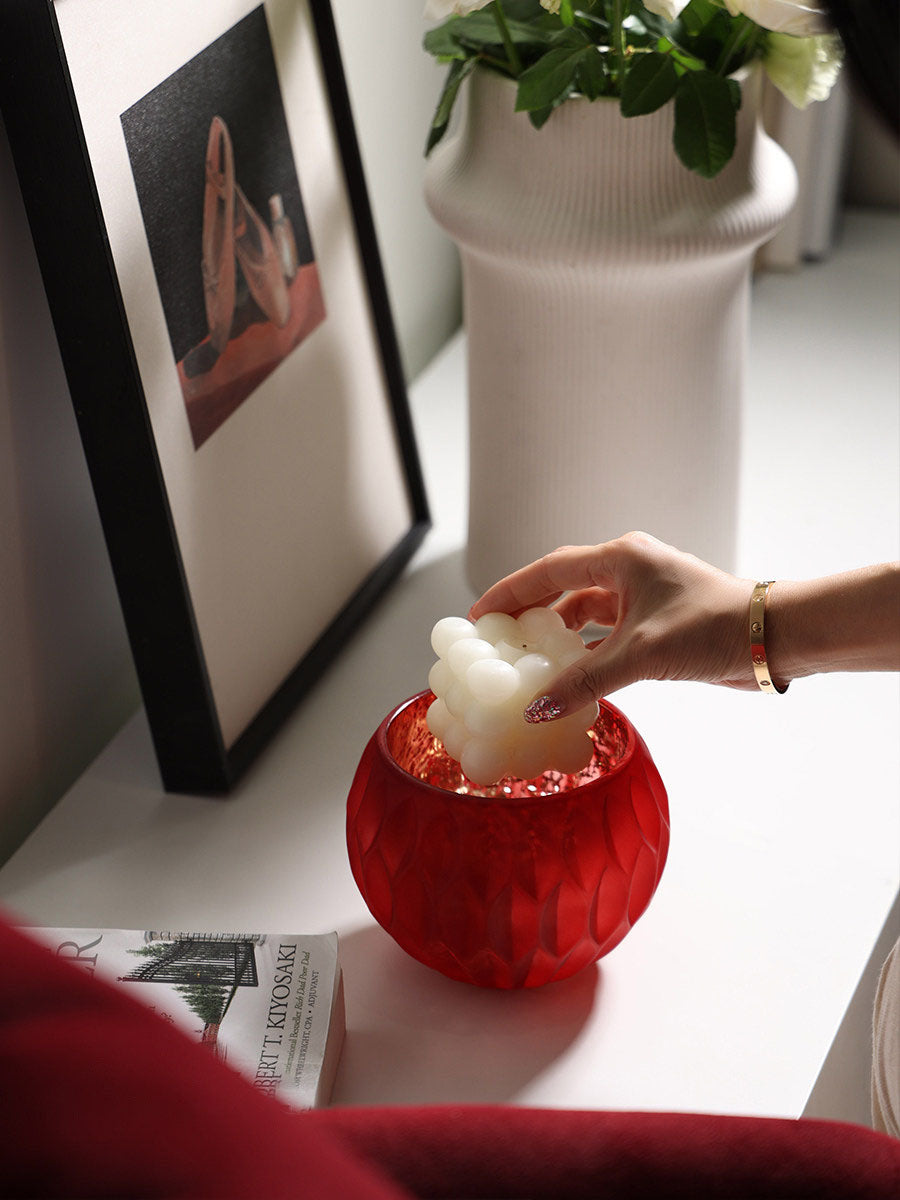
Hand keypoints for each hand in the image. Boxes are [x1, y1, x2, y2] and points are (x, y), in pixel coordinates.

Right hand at [469, 532, 756, 718]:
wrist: (772, 639)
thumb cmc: (715, 626)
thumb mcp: (642, 654)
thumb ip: (586, 680)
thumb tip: (537, 708)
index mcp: (622, 559)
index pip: (549, 570)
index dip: (511, 591)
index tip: (481, 614)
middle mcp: (629, 571)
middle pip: (563, 588)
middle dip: (529, 613)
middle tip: (497, 639)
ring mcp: (644, 597)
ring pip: (586, 613)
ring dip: (559, 636)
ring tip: (527, 661)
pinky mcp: (656, 623)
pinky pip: (608, 635)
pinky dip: (587, 654)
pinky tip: (570, 677)